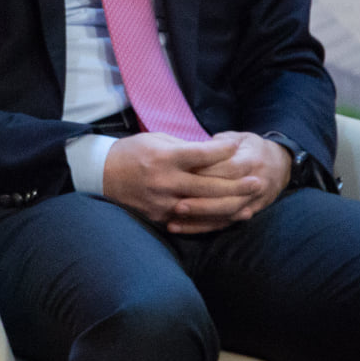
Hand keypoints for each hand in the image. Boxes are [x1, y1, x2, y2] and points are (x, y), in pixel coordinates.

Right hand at [101, 132, 260, 234]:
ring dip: (231, 205)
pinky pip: (192, 220)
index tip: (237, 145)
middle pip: (209, 186)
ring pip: (205, 208)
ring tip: (250, 201)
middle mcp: (165, 181)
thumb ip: (184, 147)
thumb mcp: (156, 140)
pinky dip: (213, 219)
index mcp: (164, 158)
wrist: (101, 175)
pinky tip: (230, 216)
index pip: (201, 155)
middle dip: (237, 184)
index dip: (222, 150)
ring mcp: (163, 202)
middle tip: (258, 181)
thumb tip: (212, 150)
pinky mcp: (160, 217)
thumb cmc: (132, 152)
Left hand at [183, 132, 292, 229]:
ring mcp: (253, 201)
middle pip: (227, 197)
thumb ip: (215, 145)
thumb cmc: (249, 147)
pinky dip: (204, 227)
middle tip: (176, 205)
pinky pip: (226, 223)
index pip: (226, 170)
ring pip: (227, 214)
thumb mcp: (236, 138)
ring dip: (201, 219)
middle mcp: (254, 183)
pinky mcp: (249, 213)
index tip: (180, 175)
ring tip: (175, 219)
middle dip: (201, 203)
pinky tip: (184, 228)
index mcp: (250, 161)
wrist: (280, 164)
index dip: (204, 174)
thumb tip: (188, 149)